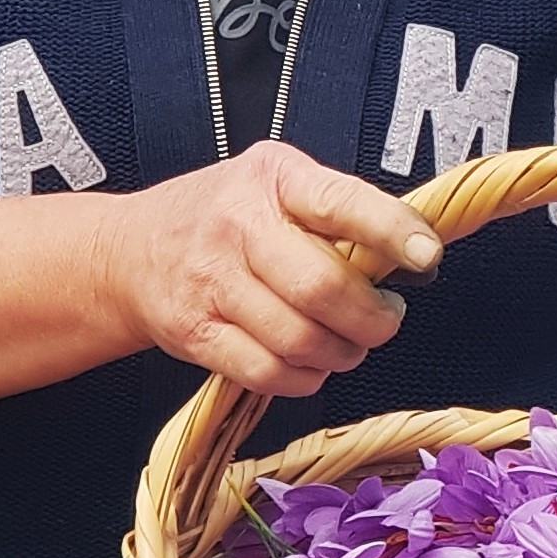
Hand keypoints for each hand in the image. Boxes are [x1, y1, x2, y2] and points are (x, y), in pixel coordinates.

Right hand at [106, 142, 439, 396]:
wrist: (130, 251)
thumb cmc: (221, 218)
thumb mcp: (276, 185)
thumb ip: (337, 212)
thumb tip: (413, 252)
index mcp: (272, 179)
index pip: (341, 203)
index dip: (391, 231)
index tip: (427, 254)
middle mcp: (238, 225)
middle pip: (323, 287)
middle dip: (373, 317)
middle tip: (386, 318)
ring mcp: (212, 282)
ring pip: (300, 339)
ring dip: (342, 352)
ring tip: (349, 342)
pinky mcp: (195, 332)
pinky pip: (267, 372)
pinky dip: (304, 378)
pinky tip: (311, 362)